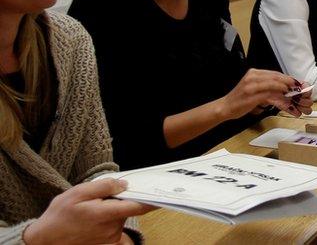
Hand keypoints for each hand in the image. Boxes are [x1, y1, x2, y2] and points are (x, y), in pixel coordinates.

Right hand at [22, 179, 155, 244]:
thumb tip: (124, 184)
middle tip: (105, 193)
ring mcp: (110, 236)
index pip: (138, 206)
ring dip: (114, 208)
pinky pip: (115, 223)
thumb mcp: (78, 193)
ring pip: (121, 215)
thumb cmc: (59, 216)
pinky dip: (110, 216)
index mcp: (106, 215)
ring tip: (93, 206)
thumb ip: (104, 186)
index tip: (164, 192)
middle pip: (128, 208)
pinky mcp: (108, 240)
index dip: (152, 199)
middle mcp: (112, 228)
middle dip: (122, 198)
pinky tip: (93, 214)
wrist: (45, 239)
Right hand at [218, 69, 307, 119]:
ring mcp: (252, 85)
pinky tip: (285, 102)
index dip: (288, 78)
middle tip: (300, 90)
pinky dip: (279, 99)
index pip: (275, 73)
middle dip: (290, 83)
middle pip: (277, 77)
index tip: (297, 84)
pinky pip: (269, 95)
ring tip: (295, 96)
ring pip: (275, 85)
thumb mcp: (254, 89)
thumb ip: (267, 87)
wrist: (225, 107)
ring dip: (287, 91)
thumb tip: (284, 89)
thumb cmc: (240, 100)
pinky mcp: (252, 96)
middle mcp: (253, 76)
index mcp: (254, 73)